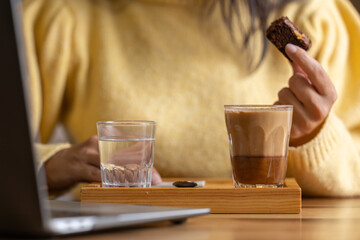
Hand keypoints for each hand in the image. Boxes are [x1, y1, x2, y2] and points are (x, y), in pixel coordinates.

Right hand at [45, 135, 161, 191]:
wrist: (52, 165)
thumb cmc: (79, 161)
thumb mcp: (96, 155)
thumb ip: (114, 158)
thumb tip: (139, 169)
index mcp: (103, 140)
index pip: (127, 146)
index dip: (144, 156)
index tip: (155, 168)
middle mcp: (96, 145)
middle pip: (122, 155)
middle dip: (140, 168)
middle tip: (154, 177)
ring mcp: (85, 155)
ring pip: (110, 164)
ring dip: (126, 175)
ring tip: (139, 181)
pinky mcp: (77, 167)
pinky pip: (96, 174)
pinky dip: (108, 180)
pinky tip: (116, 185)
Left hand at [275, 44, 336, 145]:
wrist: (309, 130)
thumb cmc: (310, 100)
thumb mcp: (314, 86)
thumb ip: (304, 68)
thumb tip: (291, 47)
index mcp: (330, 95)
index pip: (316, 71)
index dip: (302, 57)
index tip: (289, 47)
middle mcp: (320, 109)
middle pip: (294, 81)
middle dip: (292, 82)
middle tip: (298, 90)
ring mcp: (305, 121)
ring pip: (282, 93)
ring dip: (284, 95)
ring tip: (293, 103)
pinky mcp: (290, 129)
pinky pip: (275, 106)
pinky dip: (277, 106)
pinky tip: (286, 113)